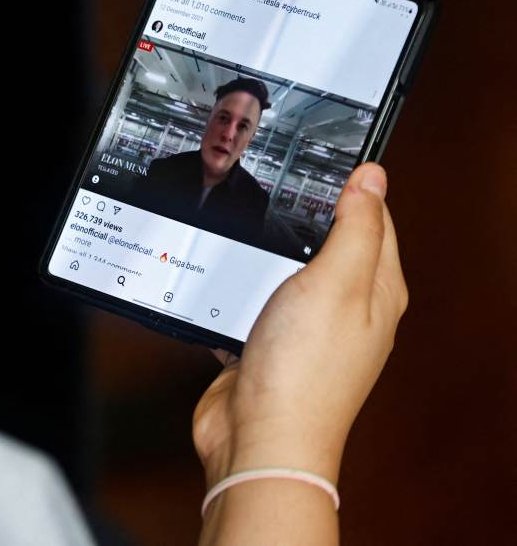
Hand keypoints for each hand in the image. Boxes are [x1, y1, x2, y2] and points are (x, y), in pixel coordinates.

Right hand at [193, 163, 407, 486]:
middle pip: (327, 243)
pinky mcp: (264, 345)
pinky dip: (235, 285)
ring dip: (264, 250)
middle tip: (278, 181)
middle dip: (304, 213)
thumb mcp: (337, 281)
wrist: (258, 438)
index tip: (328, 156)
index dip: (355, 186)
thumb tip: (373, 179)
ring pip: (285, 271)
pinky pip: (250, 301)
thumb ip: (355, 227)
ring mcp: (303, 330)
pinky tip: (218, 275)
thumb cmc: (305, 371)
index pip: (374, 220)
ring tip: (244, 223)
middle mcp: (344, 310)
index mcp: (376, 291)